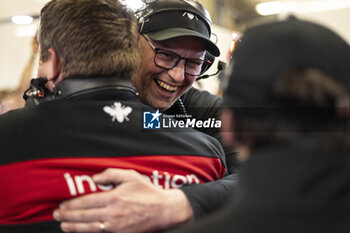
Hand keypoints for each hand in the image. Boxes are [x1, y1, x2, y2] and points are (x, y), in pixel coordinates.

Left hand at [53, 168, 193, 232]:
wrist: (164, 210)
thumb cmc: (147, 192)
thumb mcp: (130, 176)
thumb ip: (110, 175)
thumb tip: (95, 179)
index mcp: (114, 198)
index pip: (86, 202)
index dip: (71, 204)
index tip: (62, 204)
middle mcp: (112, 214)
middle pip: (84, 216)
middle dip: (67, 216)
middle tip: (57, 215)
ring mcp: (116, 226)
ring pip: (89, 228)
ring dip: (73, 227)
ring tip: (63, 225)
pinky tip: (81, 231)